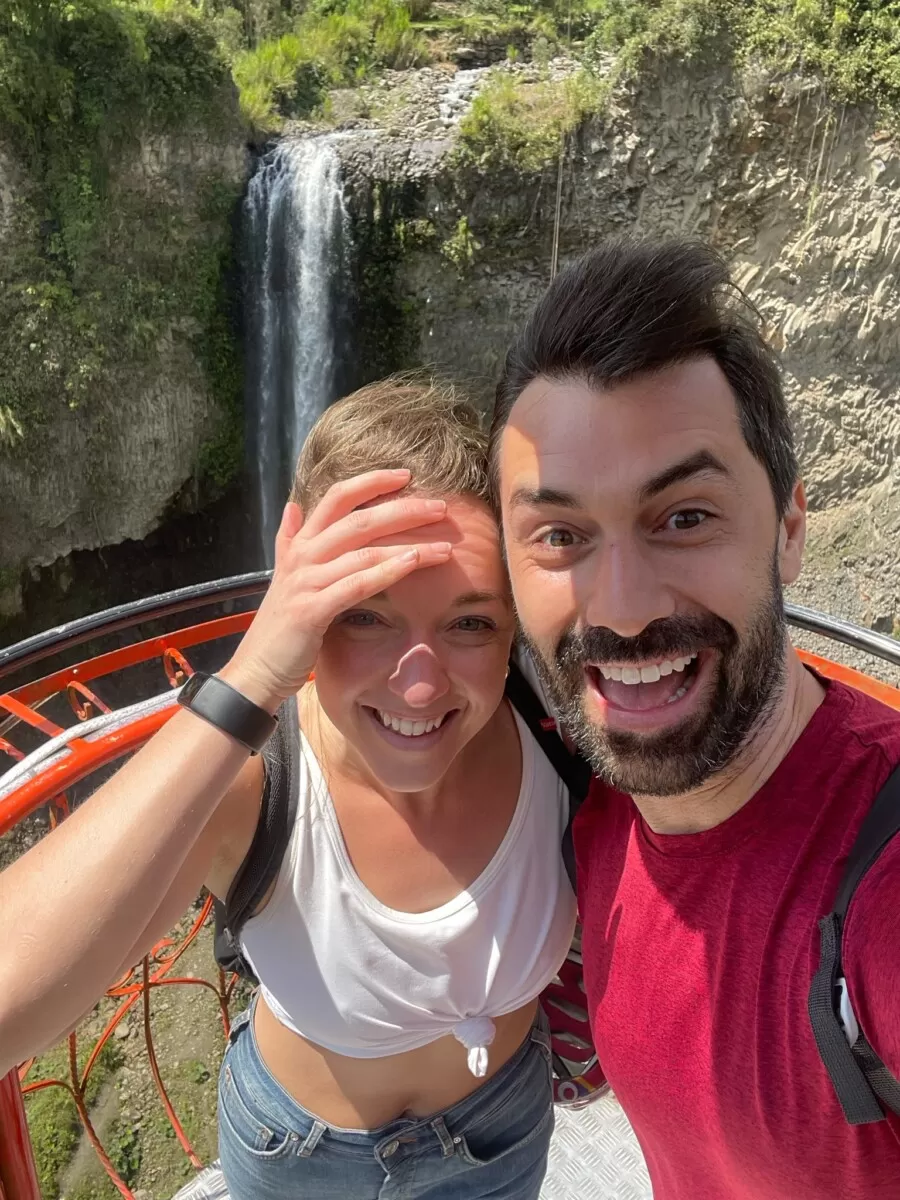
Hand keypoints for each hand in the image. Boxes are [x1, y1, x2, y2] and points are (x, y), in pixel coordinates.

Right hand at [220, 470, 451, 710]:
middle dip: (403, 510)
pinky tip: (413, 563)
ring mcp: (306, 582)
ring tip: (444, 545)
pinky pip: (356, 584)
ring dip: (409, 545)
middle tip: (440, 507)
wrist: (256, 669)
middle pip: (358, 520)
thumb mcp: (283, 577)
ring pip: (364, 551)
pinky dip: (387, 571)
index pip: (336, 498)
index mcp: (299, 545)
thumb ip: (289, 540)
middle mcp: (302, 557)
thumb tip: (292, 507)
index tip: (405, 475)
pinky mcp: (312, 610)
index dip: (370, 482)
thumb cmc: (279, 627)